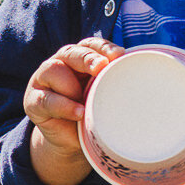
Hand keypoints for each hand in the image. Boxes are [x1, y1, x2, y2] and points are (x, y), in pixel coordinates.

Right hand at [22, 36, 121, 184]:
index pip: (91, 44)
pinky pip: (46, 99)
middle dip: (87, 58)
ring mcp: (43, 80)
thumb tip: (151, 78)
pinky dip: (63, 105)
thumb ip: (117, 84)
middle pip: (72, 52)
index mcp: (80, 58)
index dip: (104, 48)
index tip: (120, 56)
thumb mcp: (105, 96)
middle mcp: (60, 63)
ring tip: (85, 99)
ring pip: (54, 70)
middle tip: (101, 67)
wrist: (70, 140)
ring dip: (72, 84)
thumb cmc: (91, 111)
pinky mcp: (33, 101)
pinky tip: (79, 113)